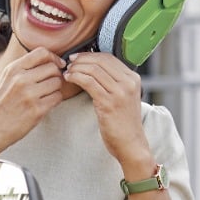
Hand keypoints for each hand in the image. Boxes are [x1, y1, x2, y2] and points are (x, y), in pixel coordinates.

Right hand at [0, 48, 65, 155]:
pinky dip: (55, 100)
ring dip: (56, 89)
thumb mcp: (6, 80)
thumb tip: (50, 61)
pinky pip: (57, 97)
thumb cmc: (0, 104)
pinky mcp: (37, 110)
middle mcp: (21, 79)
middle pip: (53, 68)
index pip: (42, 52)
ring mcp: (29, 94)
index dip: (54, 57)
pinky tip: (45, 104)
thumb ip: (24, 68)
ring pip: (57, 82)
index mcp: (13, 69)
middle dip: (55, 75)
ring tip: (45, 95)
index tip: (57, 64)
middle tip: (50, 84)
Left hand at [63, 53, 151, 168]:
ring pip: (93, 70)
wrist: (131, 144)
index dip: (90, 55)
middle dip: (81, 59)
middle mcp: (128, 82)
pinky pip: (88, 82)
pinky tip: (69, 79)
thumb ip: (113, 82)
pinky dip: (76, 77)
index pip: (108, 57)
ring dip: (76, 68)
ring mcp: (120, 92)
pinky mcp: (109, 103)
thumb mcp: (123, 97)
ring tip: (67, 72)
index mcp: (133, 78)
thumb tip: (93, 68)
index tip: (77, 57)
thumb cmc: (123, 123)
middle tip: (69, 63)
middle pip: (100, 61)